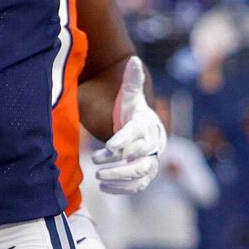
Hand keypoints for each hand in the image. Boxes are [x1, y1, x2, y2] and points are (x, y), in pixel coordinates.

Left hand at [92, 57, 166, 193]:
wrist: (141, 125)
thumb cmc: (130, 110)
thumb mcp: (129, 96)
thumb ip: (131, 80)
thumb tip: (133, 60)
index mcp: (146, 126)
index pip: (137, 135)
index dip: (123, 141)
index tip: (108, 146)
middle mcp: (152, 146)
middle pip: (140, 159)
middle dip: (118, 164)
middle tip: (96, 164)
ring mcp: (150, 161)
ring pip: (140, 175)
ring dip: (120, 178)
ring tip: (99, 178)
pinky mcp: (145, 174)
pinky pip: (139, 186)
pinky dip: (124, 189)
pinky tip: (105, 188)